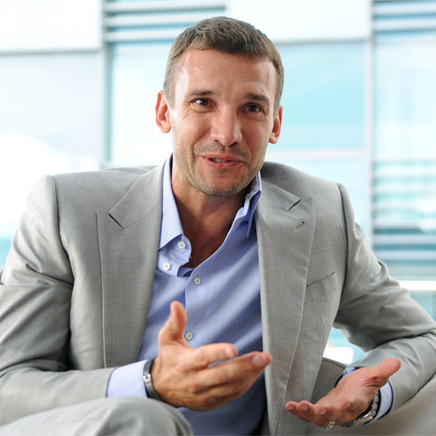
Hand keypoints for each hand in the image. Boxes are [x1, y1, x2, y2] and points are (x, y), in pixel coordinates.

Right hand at [151, 301, 271, 409]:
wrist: (163, 389)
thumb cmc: (169, 359)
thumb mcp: (167, 339)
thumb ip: (175, 322)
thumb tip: (176, 305)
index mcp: (186, 363)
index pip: (204, 358)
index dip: (219, 353)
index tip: (234, 349)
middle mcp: (196, 381)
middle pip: (223, 374)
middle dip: (245, 365)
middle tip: (262, 356)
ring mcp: (205, 394)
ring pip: (231, 386)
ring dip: (250, 374)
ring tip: (264, 362)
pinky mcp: (212, 402)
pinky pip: (232, 395)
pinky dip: (246, 384)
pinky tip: (256, 373)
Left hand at [285, 358, 400, 427]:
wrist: (354, 395)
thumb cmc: (363, 386)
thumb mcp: (373, 376)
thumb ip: (383, 370)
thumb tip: (396, 361)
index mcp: (357, 401)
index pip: (356, 404)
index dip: (351, 404)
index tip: (346, 402)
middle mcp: (344, 410)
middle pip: (336, 415)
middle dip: (325, 413)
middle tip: (315, 409)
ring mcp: (331, 412)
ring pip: (320, 418)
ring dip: (307, 414)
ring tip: (296, 407)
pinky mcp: (320, 411)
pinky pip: (309, 415)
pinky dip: (299, 412)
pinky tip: (290, 406)